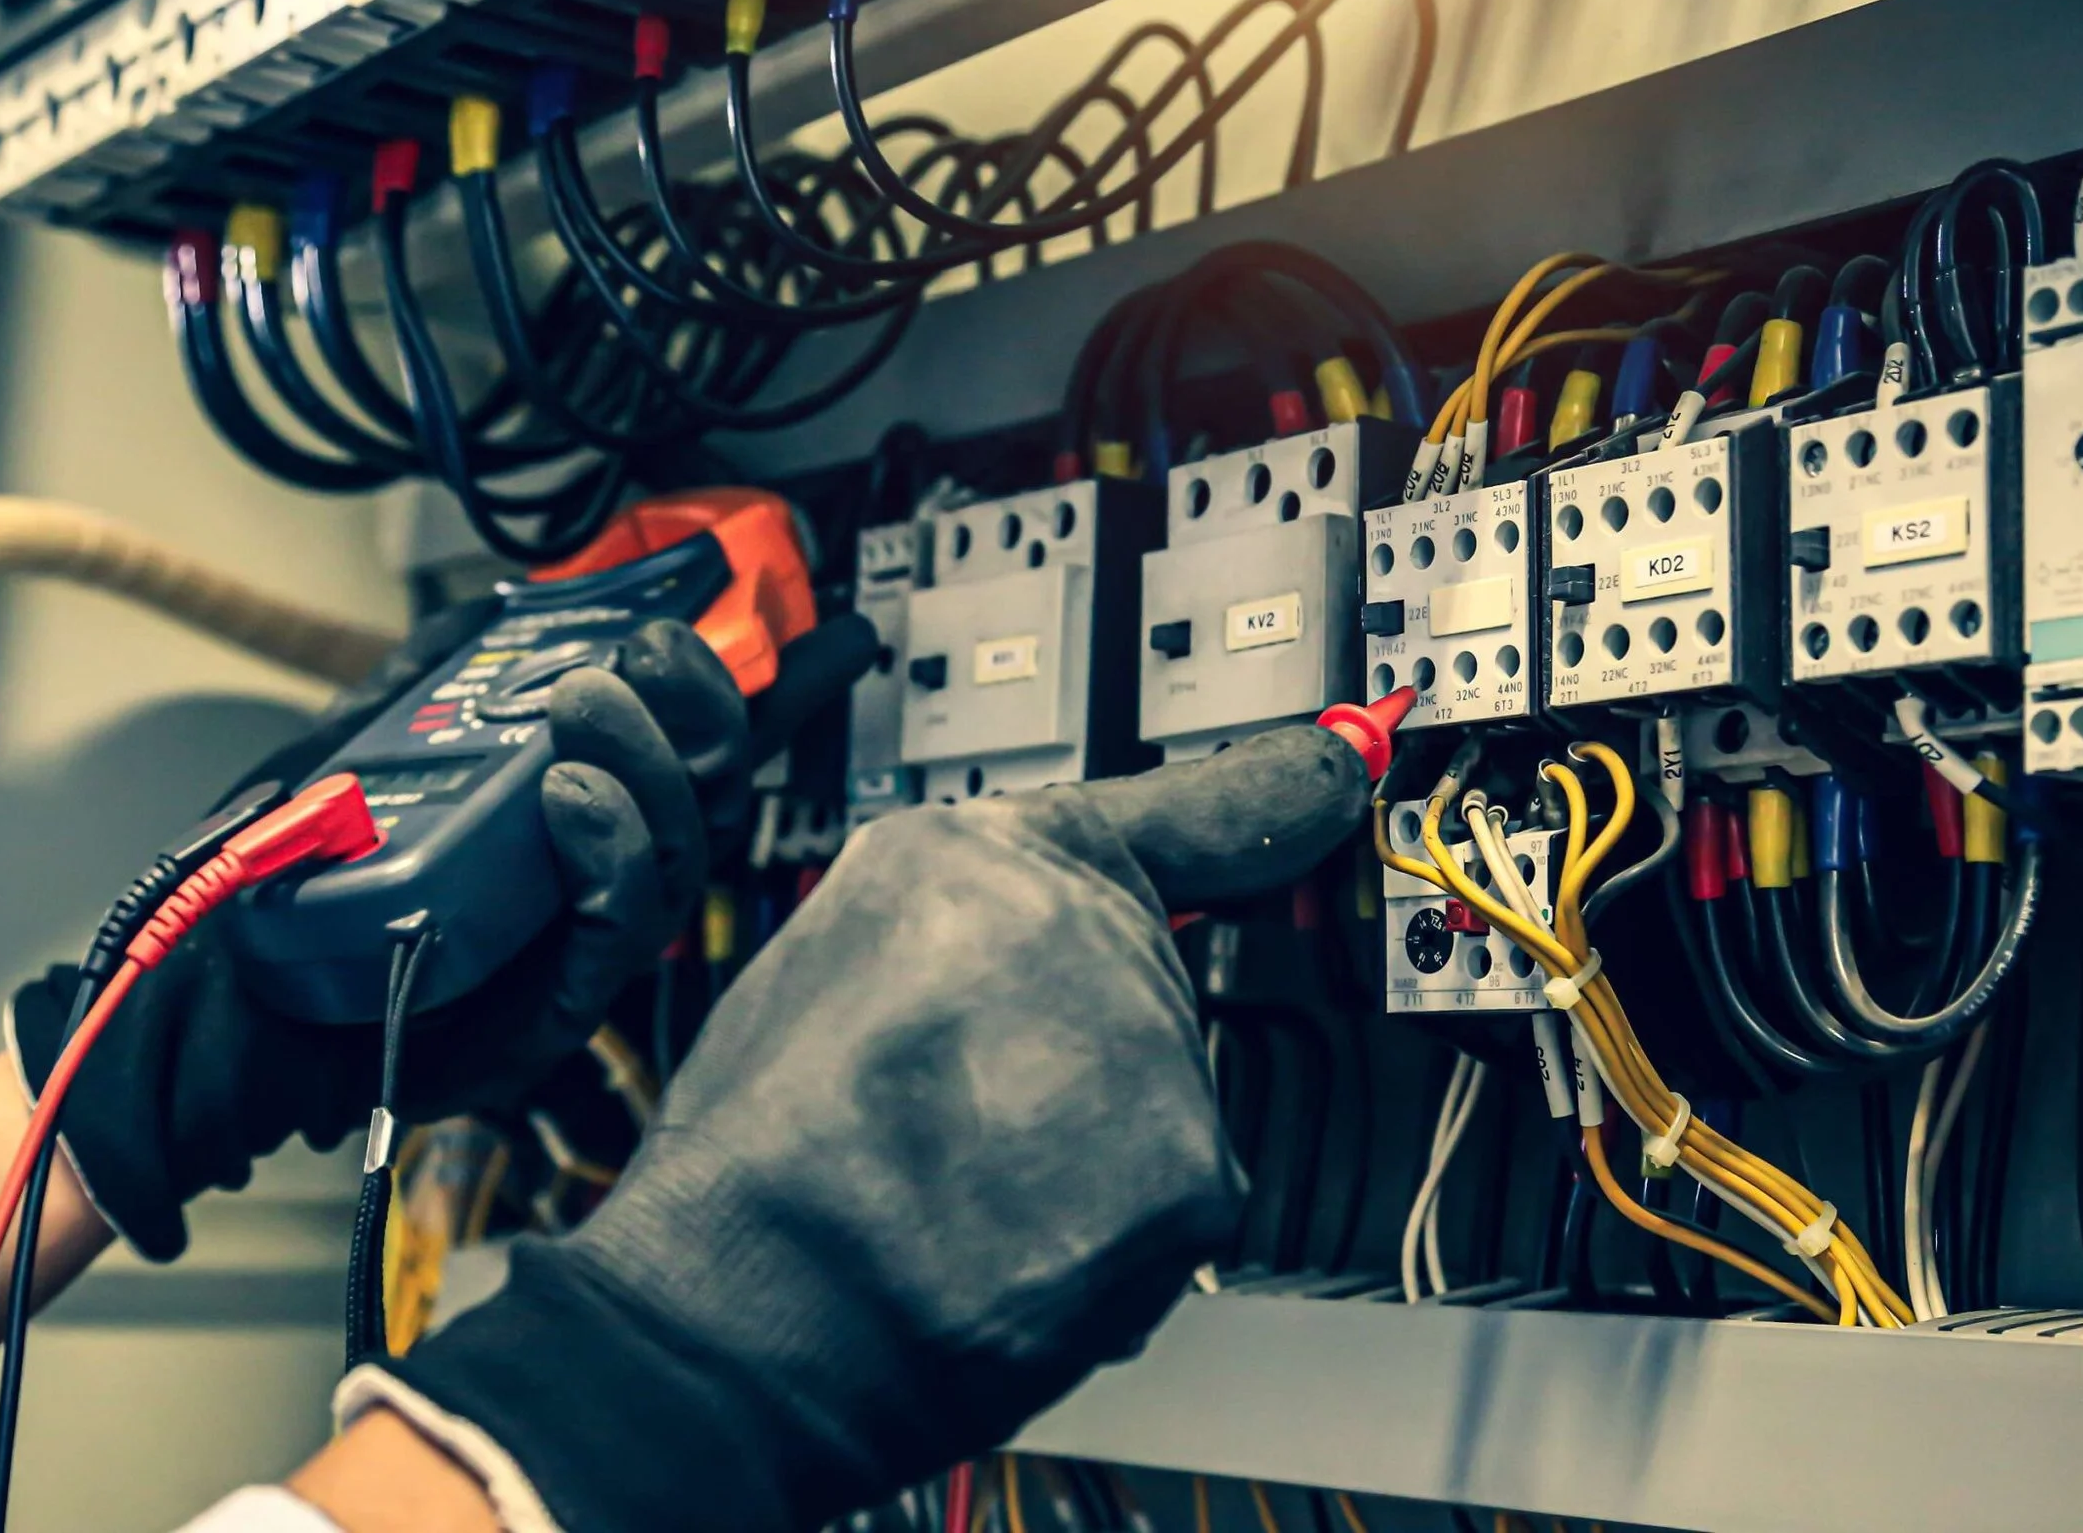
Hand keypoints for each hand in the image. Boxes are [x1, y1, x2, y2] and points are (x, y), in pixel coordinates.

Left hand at [8, 607, 876, 1260]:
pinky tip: (569, 796)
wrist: (217, 999)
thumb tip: (492, 603)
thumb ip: (428, 675)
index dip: (707, 691)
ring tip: (584, 701)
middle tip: (640, 654)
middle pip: (706, 798)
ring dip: (649, 765)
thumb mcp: (358, 747)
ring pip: (679, 855)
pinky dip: (609, 852)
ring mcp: (580, 946)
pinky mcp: (553, 1010)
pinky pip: (616, 931)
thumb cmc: (289, 880)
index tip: (684, 630)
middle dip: (693, 712)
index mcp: (575, 811)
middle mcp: (595, 878)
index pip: (685, 748)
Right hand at [347, 725, 1369, 1532]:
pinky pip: (1175, 1205)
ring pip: (1158, 1108)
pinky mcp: (1193, 1166)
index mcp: (970, 853)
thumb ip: (960, 933)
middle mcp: (1073, 920)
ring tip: (960, 1198)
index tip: (1339, 768)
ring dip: (1087, 1167)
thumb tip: (1023, 960)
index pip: (1178, 807)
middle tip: (956, 1132)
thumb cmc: (755, 1165)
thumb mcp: (823, 964)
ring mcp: (1142, 1040)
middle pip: (1140, 996)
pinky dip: (1109, 1249)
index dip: (1277, 790)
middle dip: (1072, 1073)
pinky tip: (1011, 1250)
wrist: (742, 1314)